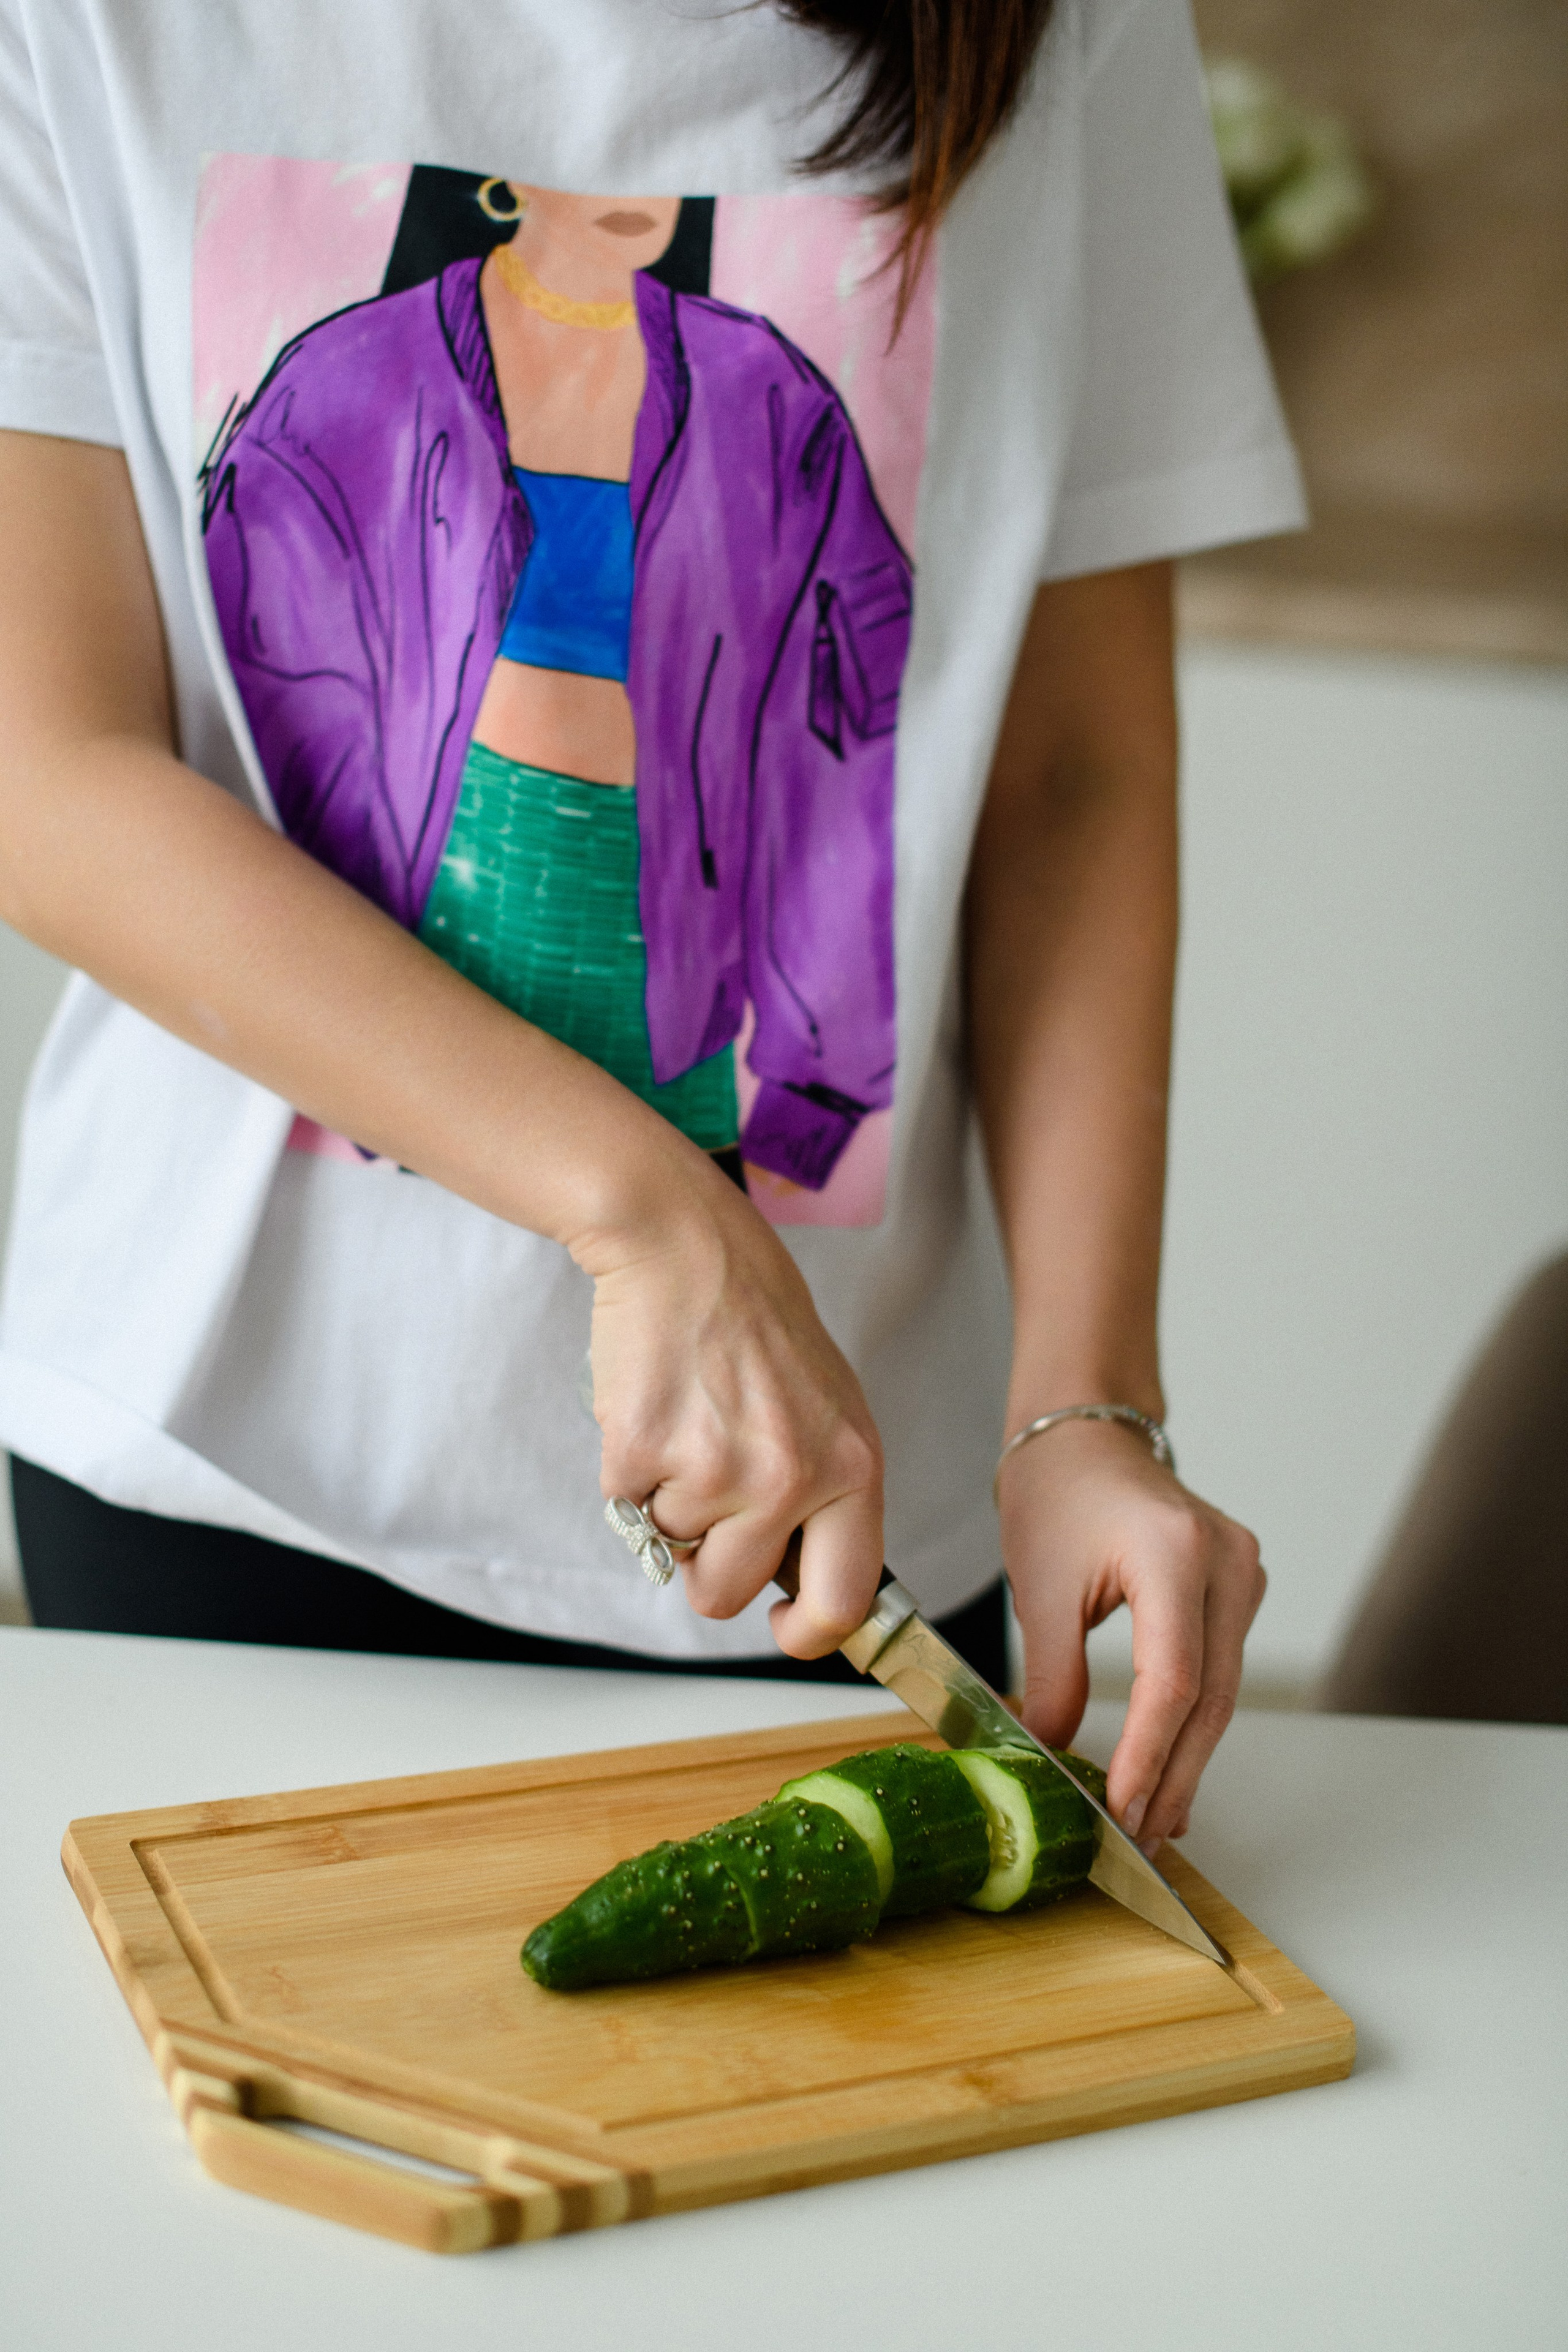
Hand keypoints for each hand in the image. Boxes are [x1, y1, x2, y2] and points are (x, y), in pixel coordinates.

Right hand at [577, 1140, 882, 1656]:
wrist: (686, 1248)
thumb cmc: (759, 1324)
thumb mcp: (832, 1409)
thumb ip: (827, 1493)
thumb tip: (805, 1582)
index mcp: (853, 1468)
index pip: (845, 1601)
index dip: (806, 1633)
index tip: (784, 1625)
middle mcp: (791, 1477)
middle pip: (728, 1594)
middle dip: (707, 1564)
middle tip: (708, 1493)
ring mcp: (716, 1467)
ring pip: (673, 1550)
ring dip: (669, 1502)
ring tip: (690, 1424)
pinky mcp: (644, 1449)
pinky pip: (625, 1505)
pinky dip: (630, 1468)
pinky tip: (656, 1407)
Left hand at [999, 1419, 1265, 1851]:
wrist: (1084, 1433)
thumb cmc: (1056, 1492)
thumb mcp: (1039, 1589)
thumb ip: (1051, 1679)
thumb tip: (1052, 1758)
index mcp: (1174, 1552)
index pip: (1174, 1681)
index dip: (1149, 1757)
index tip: (1120, 1812)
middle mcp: (1226, 1562)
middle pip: (1210, 1698)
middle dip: (1173, 1776)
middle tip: (1139, 1839)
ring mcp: (1242, 1572)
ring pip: (1221, 1691)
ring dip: (1187, 1758)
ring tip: (1153, 1821)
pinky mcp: (1237, 1586)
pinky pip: (1220, 1668)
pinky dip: (1194, 1721)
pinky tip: (1169, 1768)